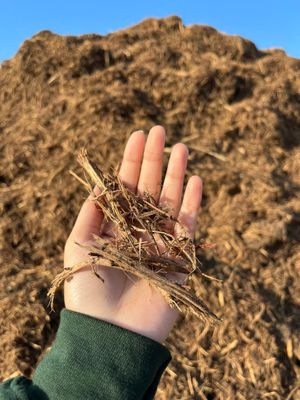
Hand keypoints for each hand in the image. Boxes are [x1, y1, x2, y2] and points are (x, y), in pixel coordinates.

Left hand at [64, 125, 202, 342]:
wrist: (111, 333)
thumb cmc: (89, 291)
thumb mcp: (79, 245)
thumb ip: (90, 213)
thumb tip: (100, 185)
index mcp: (115, 225)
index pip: (125, 186)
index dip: (131, 160)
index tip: (138, 135)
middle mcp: (138, 229)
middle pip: (149, 188)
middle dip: (154, 159)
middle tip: (160, 130)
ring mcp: (160, 241)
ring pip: (170, 201)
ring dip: (176, 174)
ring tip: (180, 147)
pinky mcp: (179, 258)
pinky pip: (188, 226)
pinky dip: (192, 203)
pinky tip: (194, 180)